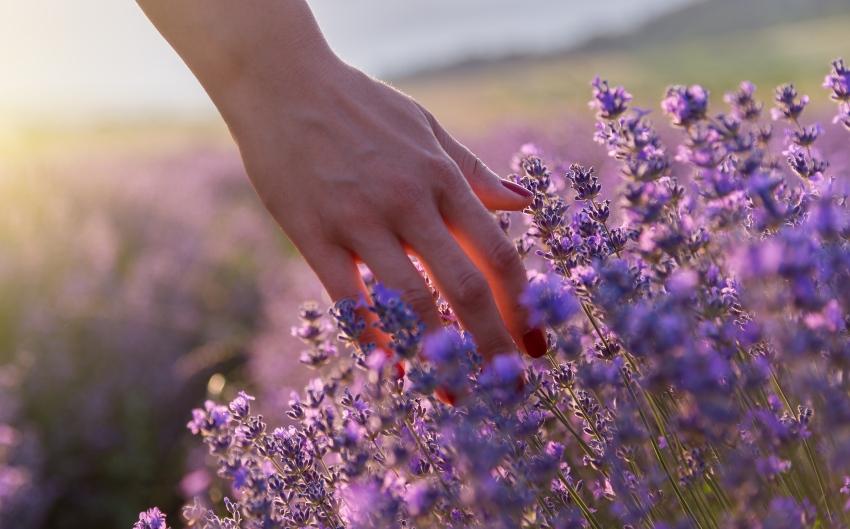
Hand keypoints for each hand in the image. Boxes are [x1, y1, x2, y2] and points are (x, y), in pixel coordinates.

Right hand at [225, 60, 545, 358]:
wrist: (284, 83)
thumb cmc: (361, 105)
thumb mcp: (427, 127)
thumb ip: (475, 172)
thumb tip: (525, 203)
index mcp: (443, 178)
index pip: (498, 254)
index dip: (524, 306)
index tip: (537, 345)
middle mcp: (410, 202)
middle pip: (467, 286)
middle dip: (494, 345)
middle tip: (509, 389)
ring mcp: (361, 219)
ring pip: (412, 299)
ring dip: (438, 353)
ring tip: (455, 393)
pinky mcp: (314, 233)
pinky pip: (349, 298)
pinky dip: (372, 337)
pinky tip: (389, 368)